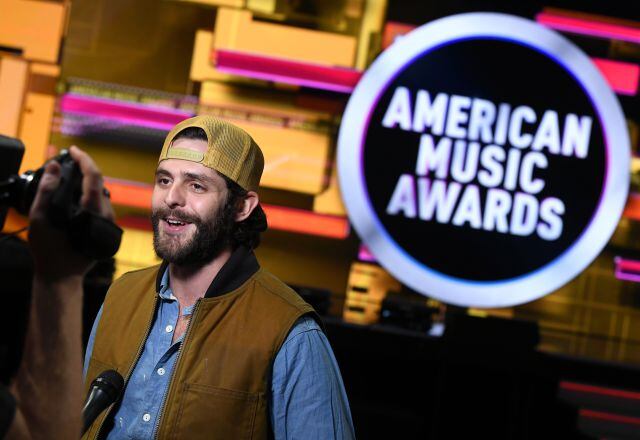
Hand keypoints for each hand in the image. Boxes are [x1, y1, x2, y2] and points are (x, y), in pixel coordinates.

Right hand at [28, 146, 114, 280]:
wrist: (61, 276)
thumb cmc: (48, 250)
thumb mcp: (39, 219)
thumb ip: (46, 190)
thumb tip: (55, 166)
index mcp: (92, 212)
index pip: (94, 177)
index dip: (84, 159)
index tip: (73, 150)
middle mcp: (105, 216)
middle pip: (99, 183)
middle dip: (84, 169)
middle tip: (67, 161)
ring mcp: (108, 223)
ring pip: (101, 194)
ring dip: (87, 182)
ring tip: (70, 174)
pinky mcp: (107, 228)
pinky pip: (100, 204)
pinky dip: (89, 195)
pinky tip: (76, 194)